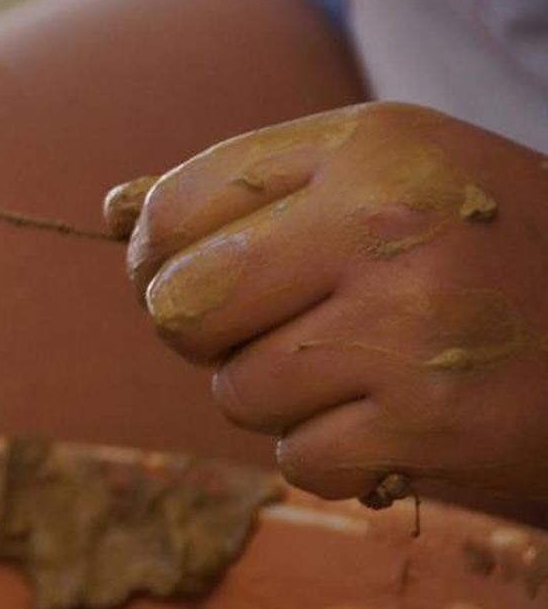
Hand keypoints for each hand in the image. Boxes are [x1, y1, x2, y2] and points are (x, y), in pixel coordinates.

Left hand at [110, 102, 547, 502]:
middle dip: (202, 333)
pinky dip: (337, 457)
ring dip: (281, 399)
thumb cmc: (499, 256)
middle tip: (269, 332)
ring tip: (366, 371)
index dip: (158, 256)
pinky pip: (298, 459)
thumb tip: (110, 211)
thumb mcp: (393, 182)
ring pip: (234, 391)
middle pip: (178, 304)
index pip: (176, 206)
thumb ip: (253, 192)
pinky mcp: (427, 425)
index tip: (189, 275)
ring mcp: (407, 328)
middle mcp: (383, 225)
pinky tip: (401, 422)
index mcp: (368, 148)